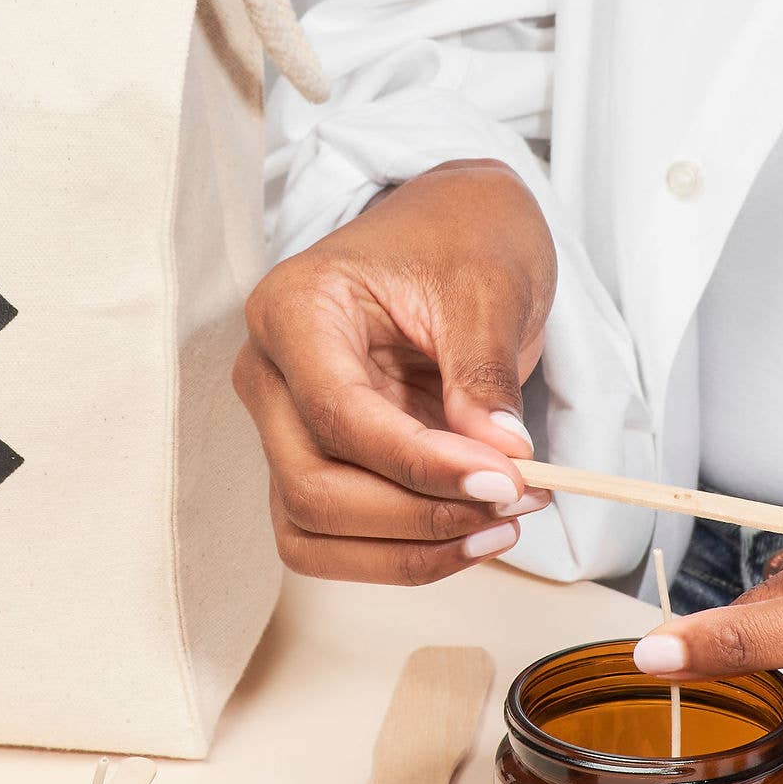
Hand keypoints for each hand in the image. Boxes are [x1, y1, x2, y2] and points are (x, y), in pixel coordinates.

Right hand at [234, 159, 556, 584]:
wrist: (454, 228)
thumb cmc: (459, 237)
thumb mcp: (487, 284)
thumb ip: (484, 371)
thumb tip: (500, 458)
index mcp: (292, 309)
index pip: (337, 414)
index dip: (419, 463)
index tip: (504, 480)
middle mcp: (269, 373)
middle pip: (313, 486)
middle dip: (418, 514)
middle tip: (513, 502)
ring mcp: (283, 425)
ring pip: (312, 529)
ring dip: (408, 549)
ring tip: (501, 524)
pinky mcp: (312, 462)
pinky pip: (331, 540)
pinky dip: (399, 555)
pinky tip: (468, 535)